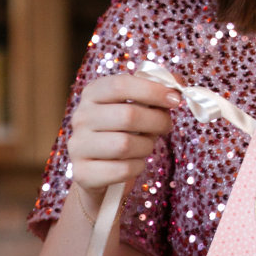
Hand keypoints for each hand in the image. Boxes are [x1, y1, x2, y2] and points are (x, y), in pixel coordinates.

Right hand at [66, 72, 180, 197]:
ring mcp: (78, 145)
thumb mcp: (137, 107)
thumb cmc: (124, 133)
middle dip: (157, 121)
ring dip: (146, 146)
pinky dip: (137, 167)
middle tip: (166, 126)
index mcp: (93, 94)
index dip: (152, 90)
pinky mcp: (82, 173)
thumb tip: (177, 82)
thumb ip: (155, 92)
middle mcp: (80, 117)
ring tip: (145, 145)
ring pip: (125, 144)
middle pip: (128, 115)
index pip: (120, 84)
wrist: (100, 172)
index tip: (175, 99)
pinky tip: (133, 163)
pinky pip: (122, 169)